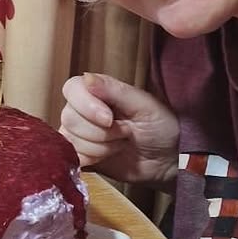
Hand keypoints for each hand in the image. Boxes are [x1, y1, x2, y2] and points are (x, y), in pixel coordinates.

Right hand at [60, 73, 178, 188]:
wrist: (167, 161)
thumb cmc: (161, 128)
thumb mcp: (144, 105)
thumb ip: (114, 90)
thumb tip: (86, 77)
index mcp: (98, 91)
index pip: (72, 89)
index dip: (86, 106)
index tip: (109, 119)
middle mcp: (84, 110)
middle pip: (70, 118)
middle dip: (100, 132)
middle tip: (124, 133)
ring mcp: (80, 134)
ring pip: (71, 140)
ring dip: (100, 147)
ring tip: (120, 144)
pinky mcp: (81, 155)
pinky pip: (72, 157)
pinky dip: (92, 159)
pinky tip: (108, 157)